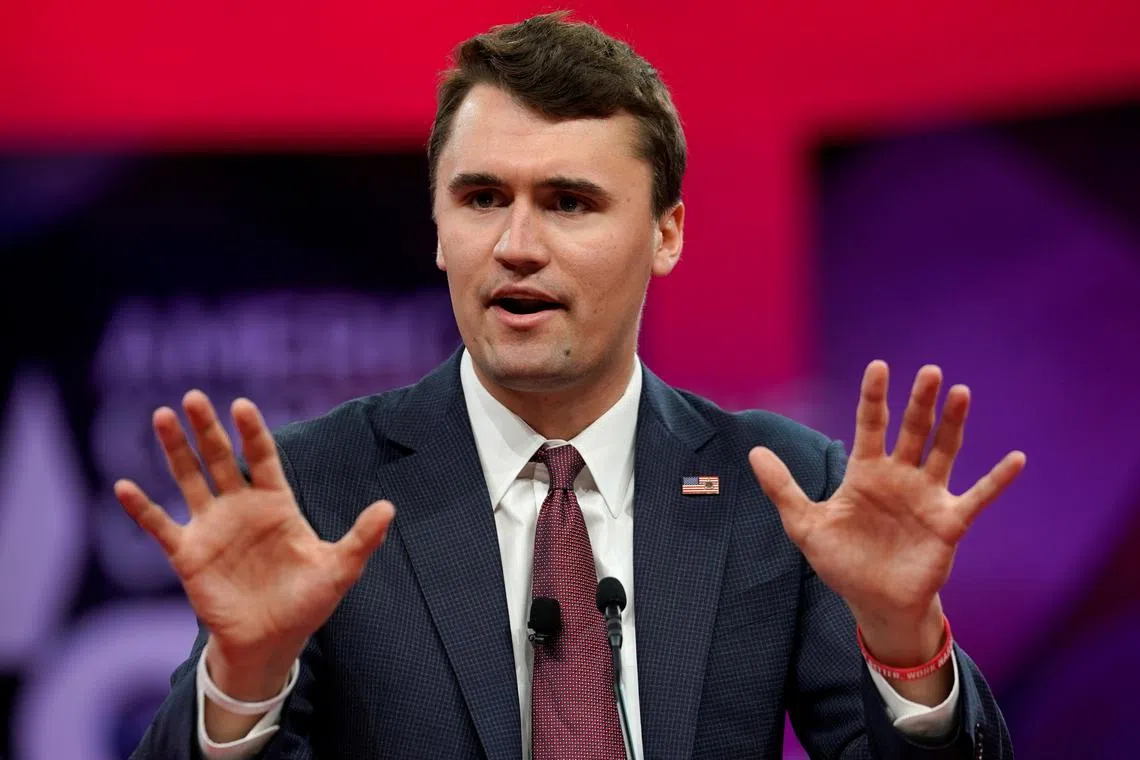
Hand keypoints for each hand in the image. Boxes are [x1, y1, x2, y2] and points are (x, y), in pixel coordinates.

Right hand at [115, 391, 393, 698]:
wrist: (271, 641)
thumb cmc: (307, 602)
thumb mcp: (340, 569)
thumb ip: (361, 538)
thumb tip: (388, 508)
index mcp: (276, 504)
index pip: (263, 457)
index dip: (253, 432)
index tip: (241, 405)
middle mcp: (241, 508)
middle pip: (222, 458)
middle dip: (209, 428)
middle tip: (196, 397)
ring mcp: (212, 528)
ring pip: (190, 479)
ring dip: (176, 450)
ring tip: (163, 415)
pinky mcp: (188, 554)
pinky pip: (160, 526)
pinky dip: (141, 508)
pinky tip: (123, 486)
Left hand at [749, 362, 1024, 659]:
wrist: (874, 603)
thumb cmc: (841, 561)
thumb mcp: (805, 525)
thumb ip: (782, 488)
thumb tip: (753, 451)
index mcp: (866, 473)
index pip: (870, 425)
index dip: (874, 397)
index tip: (879, 365)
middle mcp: (900, 477)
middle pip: (913, 431)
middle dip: (920, 402)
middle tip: (930, 371)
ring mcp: (927, 497)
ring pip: (944, 452)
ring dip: (954, 424)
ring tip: (961, 393)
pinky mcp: (949, 523)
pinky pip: (978, 497)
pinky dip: (997, 481)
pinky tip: (1016, 459)